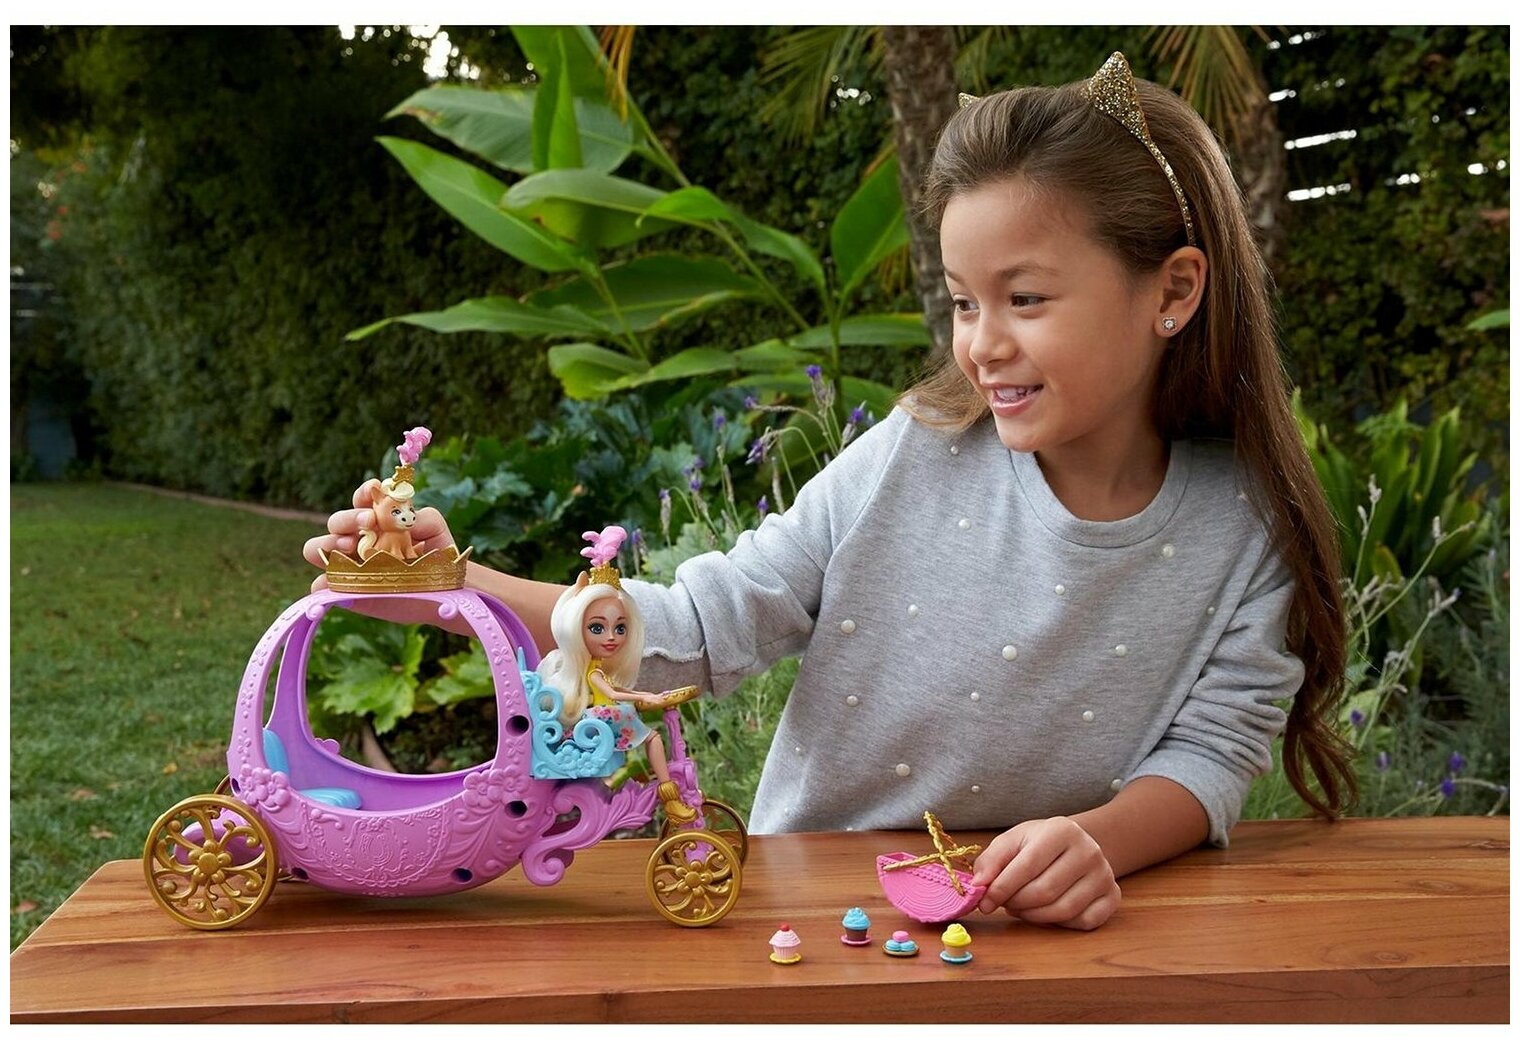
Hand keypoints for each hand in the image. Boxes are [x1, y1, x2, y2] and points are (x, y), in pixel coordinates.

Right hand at [302, 479, 458, 592]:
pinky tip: (330, 582)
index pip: (361, 499)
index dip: (364, 492)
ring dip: (326, 544)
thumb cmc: (437, 555)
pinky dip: (322, 584)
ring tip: (347, 547)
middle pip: (336, 522)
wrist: (445, 589)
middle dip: (347, 519)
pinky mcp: (349, 592)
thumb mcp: (437, 532)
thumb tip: (408, 519)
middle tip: (367, 521)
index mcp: (378, 519)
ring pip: (319, 549)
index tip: (375, 489)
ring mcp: (350, 565)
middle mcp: (359, 539)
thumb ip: (426, 519)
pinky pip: (324, 587)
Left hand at [971, 816, 1119, 929]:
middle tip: (1004, 904)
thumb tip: (978, 886)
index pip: (1027, 866)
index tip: (984, 902)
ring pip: (1063, 910)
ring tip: (1021, 907)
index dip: (1002, 888)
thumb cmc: (1038, 845)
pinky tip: (1046, 911)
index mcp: (1061, 830)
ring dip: (1033, 916)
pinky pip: (1083, 922)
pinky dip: (1059, 924)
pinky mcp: (1113, 896)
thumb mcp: (1013, 842)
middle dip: (1016, 903)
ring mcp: (1105, 875)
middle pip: (1045, 892)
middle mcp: (1089, 851)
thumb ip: (991, 861)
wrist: (1077, 845)